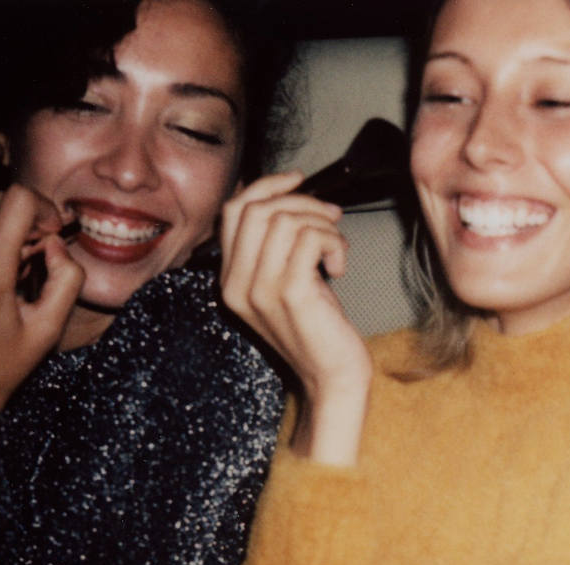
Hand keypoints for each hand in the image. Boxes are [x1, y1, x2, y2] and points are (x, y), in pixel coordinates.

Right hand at [220, 172, 371, 464]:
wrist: (332, 378)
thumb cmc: (319, 329)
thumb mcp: (287, 282)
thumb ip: (278, 246)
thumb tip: (293, 197)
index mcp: (230, 279)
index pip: (233, 211)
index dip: (268, 186)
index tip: (299, 181)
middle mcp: (235, 284)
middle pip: (256, 208)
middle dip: (301, 201)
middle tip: (330, 218)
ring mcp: (259, 290)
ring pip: (284, 219)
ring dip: (321, 224)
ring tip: (337, 247)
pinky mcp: (289, 293)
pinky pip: (308, 239)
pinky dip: (332, 241)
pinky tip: (339, 265)